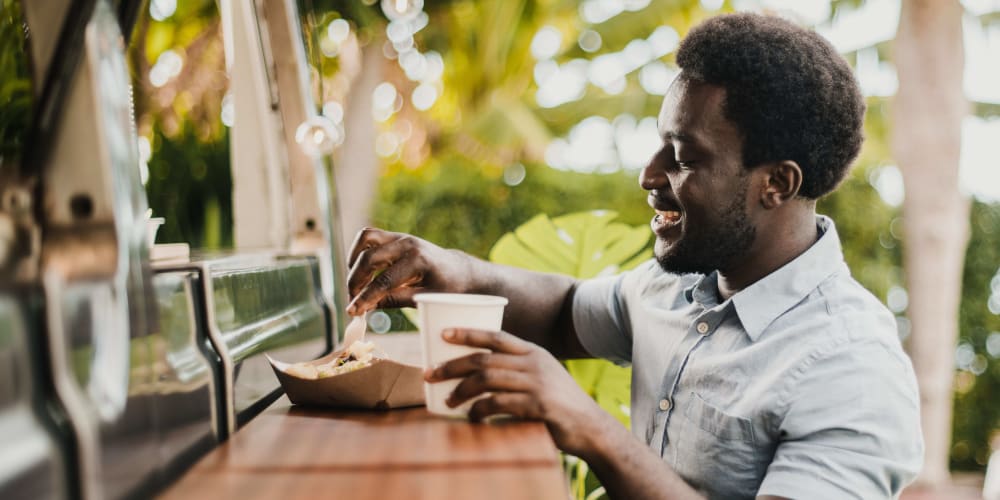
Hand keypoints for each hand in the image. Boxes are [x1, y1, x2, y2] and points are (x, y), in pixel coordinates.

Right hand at [346, 228, 474, 313]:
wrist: (460, 270)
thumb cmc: (448, 288)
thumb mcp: (425, 298)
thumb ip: (396, 300)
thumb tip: (366, 307)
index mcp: (418, 260)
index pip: (384, 281)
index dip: (365, 297)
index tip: (352, 311)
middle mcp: (407, 244)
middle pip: (368, 258)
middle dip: (356, 282)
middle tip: (353, 302)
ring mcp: (400, 236)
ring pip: (364, 239)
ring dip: (354, 263)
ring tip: (355, 286)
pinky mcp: (395, 236)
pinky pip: (368, 237)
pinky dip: (358, 252)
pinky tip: (360, 272)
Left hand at [425, 328, 606, 456]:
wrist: (590, 426)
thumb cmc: (559, 403)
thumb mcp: (543, 375)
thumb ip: (518, 368)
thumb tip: (479, 370)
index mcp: (533, 352)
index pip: (496, 336)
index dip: (468, 333)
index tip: (443, 334)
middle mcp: (534, 363)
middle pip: (484, 358)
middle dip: (452, 365)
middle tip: (430, 374)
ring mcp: (536, 383)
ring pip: (486, 379)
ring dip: (461, 390)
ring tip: (447, 400)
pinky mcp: (537, 405)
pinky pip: (498, 404)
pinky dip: (479, 410)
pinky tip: (471, 416)